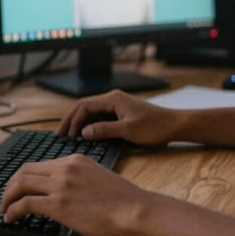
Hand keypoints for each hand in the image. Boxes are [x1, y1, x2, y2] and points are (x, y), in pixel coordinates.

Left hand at [0, 154, 150, 235]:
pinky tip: (11, 218)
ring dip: (7, 197)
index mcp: (76, 159)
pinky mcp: (58, 204)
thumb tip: (71, 194)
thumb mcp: (100, 178)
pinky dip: (12, 210)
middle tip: (6, 199)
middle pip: (25, 170)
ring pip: (21, 184)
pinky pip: (25, 203)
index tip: (21, 189)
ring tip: (4, 210)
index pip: (41, 164)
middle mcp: (66, 167)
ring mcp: (61, 184)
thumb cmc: (124, 201)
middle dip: (11, 185)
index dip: (26, 177)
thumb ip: (81, 180)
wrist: (135, 210)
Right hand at [57, 89, 176, 144]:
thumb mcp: (128, 130)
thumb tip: (84, 132)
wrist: (174, 125)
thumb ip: (104, 130)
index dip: (73, 120)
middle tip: (59, 135)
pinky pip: (101, 116)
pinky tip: (86, 136)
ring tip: (69, 136)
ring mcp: (118, 105)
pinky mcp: (122, 113)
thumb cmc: (154, 127)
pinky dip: (91, 125)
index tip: (67, 135)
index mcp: (114, 99)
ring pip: (92, 111)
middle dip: (72, 120)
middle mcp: (114, 99)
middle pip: (85, 106)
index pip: (85, 105)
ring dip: (80, 122)